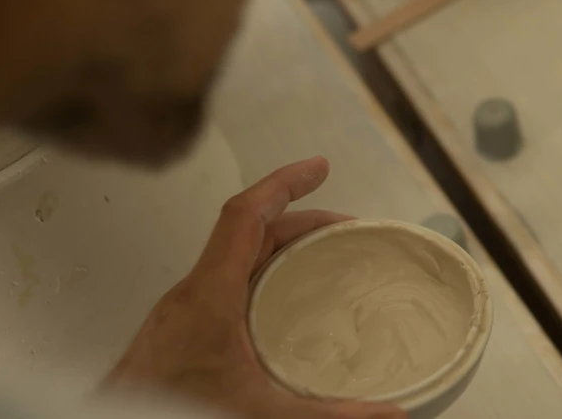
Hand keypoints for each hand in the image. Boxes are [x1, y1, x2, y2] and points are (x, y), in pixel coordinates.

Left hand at [105, 157, 405, 418]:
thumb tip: (389, 416)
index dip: (284, 183)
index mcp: (211, 295)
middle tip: (344, 226)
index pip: (246, 216)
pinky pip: (225, 277)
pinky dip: (261, 268)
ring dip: (279, 242)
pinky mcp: (180, 327)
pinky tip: (280, 294)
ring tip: (320, 253)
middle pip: (249, 231)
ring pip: (235, 254)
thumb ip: (330, 413)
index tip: (319, 168)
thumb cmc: (171, 411)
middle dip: (300, 217)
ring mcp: (185, 308)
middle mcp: (194, 292)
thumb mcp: (261, 411)